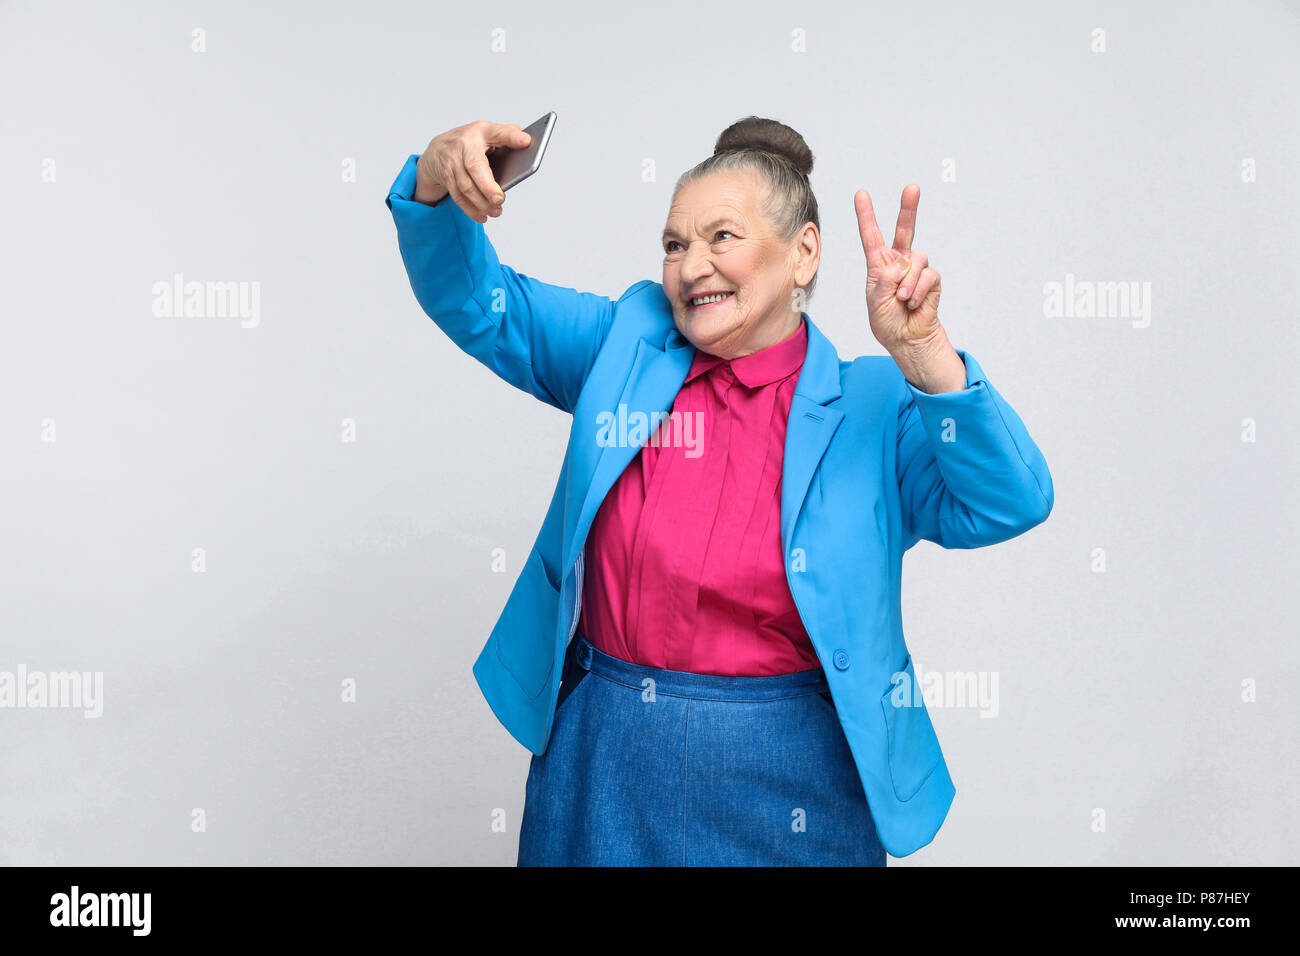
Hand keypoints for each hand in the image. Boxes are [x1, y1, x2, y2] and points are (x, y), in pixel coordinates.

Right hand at [415, 120, 532, 221]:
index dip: (511, 136)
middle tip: (500, 200)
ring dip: (482, 203)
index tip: (526, 141)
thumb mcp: (488, 132)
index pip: (497, 132)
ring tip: (496, 211)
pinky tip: (482, 216)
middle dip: (488, 186)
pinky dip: (471, 209)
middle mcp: (464, 145)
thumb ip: (507, 135)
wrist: (438, 149)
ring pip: (465, 186)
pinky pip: (458, 197)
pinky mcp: (446, 178)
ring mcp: (452, 162)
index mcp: (481, 132)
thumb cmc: (469, 142)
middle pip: (475, 167)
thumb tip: (526, 141)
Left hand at [854, 185, 942, 352]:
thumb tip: (901, 264)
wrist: (907, 339)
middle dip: (909, 208)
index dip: (866, 215)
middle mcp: (899, 262)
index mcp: (879, 265)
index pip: (872, 236)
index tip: (861, 193)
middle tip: (912, 188)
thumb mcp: (875, 300)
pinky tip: (913, 303)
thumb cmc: (887, 322)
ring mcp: (916, 270)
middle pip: (904, 230)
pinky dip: (918, 290)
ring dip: (907, 282)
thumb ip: (884, 280)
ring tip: (903, 299)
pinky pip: (927, 275)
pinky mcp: (932, 279)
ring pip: (916, 258)